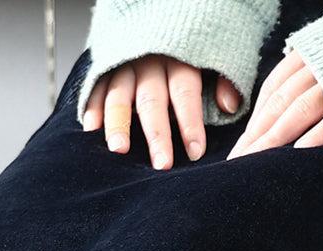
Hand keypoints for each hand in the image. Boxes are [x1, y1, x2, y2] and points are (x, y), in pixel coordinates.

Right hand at [82, 54, 241, 169]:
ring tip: (120, 149)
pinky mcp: (106, 66)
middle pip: (153, 102)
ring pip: (120, 95)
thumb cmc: (190, 47)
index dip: (191, 124)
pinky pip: (96, 87)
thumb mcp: (215, 54)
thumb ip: (224, 80)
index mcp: (179, 59)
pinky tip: (92, 128)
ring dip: (118, 124)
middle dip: (157, 135)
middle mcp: (149, 62)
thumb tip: (230, 105)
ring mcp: (125, 64)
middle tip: (162, 164)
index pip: (185, 94)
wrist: (159, 14)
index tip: (195, 152)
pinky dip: (92, 106)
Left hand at [227, 49, 322, 159]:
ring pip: (299, 110)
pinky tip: (298, 153)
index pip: (273, 89)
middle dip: (255, 135)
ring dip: (274, 138)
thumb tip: (283, 108)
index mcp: (307, 55)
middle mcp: (318, 66)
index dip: (255, 118)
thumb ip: (307, 76)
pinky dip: (315, 136)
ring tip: (256, 162)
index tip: (242, 144)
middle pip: (279, 103)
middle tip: (237, 162)